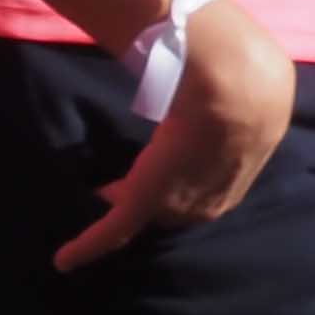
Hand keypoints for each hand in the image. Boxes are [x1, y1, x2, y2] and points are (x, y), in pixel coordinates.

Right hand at [60, 0, 297, 265]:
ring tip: (101, 194)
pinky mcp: (144, 201)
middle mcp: (217, 191)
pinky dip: (88, 248)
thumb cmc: (244, 71)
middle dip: (160, 195)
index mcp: (245, 162)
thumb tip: (227, 54)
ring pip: (150, 213)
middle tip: (127, 179)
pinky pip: (113, 231)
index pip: (214, 180)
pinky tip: (64, 260)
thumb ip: (238, 78)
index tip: (169, 162)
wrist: (235, 85)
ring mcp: (180, 199)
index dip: (190, 176)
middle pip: (182, 203)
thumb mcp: (250, 77)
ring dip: (127, 208)